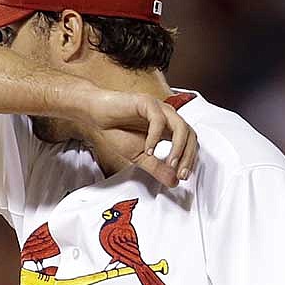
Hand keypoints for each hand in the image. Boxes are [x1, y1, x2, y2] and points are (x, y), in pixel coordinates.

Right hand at [80, 90, 198, 186]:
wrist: (95, 116)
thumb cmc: (116, 131)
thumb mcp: (139, 156)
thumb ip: (157, 167)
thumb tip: (174, 181)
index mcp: (168, 129)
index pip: (190, 143)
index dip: (190, 159)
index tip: (182, 176)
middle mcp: (167, 117)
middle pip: (190, 134)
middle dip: (188, 156)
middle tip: (179, 173)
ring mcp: (158, 108)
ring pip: (180, 126)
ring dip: (178, 147)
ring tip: (169, 164)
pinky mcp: (146, 102)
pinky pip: (158, 119)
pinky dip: (155, 137)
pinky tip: (148, 149)